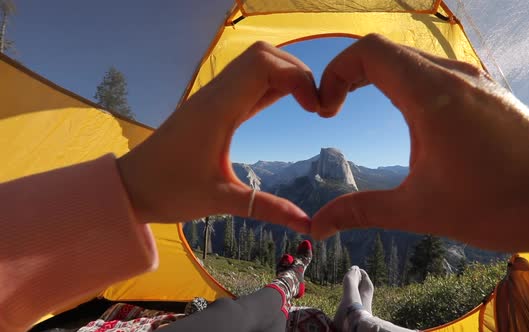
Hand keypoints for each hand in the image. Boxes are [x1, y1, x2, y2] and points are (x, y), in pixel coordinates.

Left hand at [117, 42, 318, 233]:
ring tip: (306, 104)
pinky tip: (285, 104)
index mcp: (219, 109)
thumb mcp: (221, 200)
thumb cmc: (169, 192)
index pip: (265, 65)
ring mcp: (213, 97)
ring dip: (285, 75)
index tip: (315, 110)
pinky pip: (247, 81)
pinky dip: (271, 84)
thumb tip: (308, 224)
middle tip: (315, 104)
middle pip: (264, 54)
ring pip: (255, 63)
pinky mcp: (212, 105)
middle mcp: (216, 94)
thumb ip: (267, 208)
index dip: (298, 77)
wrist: (129, 187)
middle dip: (297, 71)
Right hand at [311, 34, 528, 260]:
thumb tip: (317, 225)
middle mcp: (455, 76)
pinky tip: (414, 120)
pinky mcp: (491, 93)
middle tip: (336, 110)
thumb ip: (361, 211)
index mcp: (432, 94)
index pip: (369, 51)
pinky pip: (439, 72)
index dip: (336, 72)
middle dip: (352, 74)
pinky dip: (410, 84)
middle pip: (388, 51)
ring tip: (366, 110)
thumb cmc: (500, 204)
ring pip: (414, 59)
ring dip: (382, 78)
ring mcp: (477, 81)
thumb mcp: (420, 209)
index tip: (327, 109)